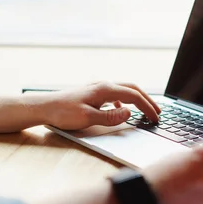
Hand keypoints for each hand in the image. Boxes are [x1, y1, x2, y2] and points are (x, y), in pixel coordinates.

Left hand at [42, 82, 160, 129]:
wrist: (44, 107)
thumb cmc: (62, 113)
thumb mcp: (87, 118)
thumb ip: (110, 117)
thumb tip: (129, 113)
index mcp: (104, 89)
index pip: (134, 96)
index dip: (147, 107)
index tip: (156, 118)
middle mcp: (103, 85)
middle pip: (133, 88)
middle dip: (147, 100)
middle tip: (158, 112)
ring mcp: (97, 87)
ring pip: (124, 89)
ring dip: (137, 99)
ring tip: (145, 110)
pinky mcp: (92, 92)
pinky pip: (115, 93)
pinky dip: (125, 100)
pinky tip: (122, 110)